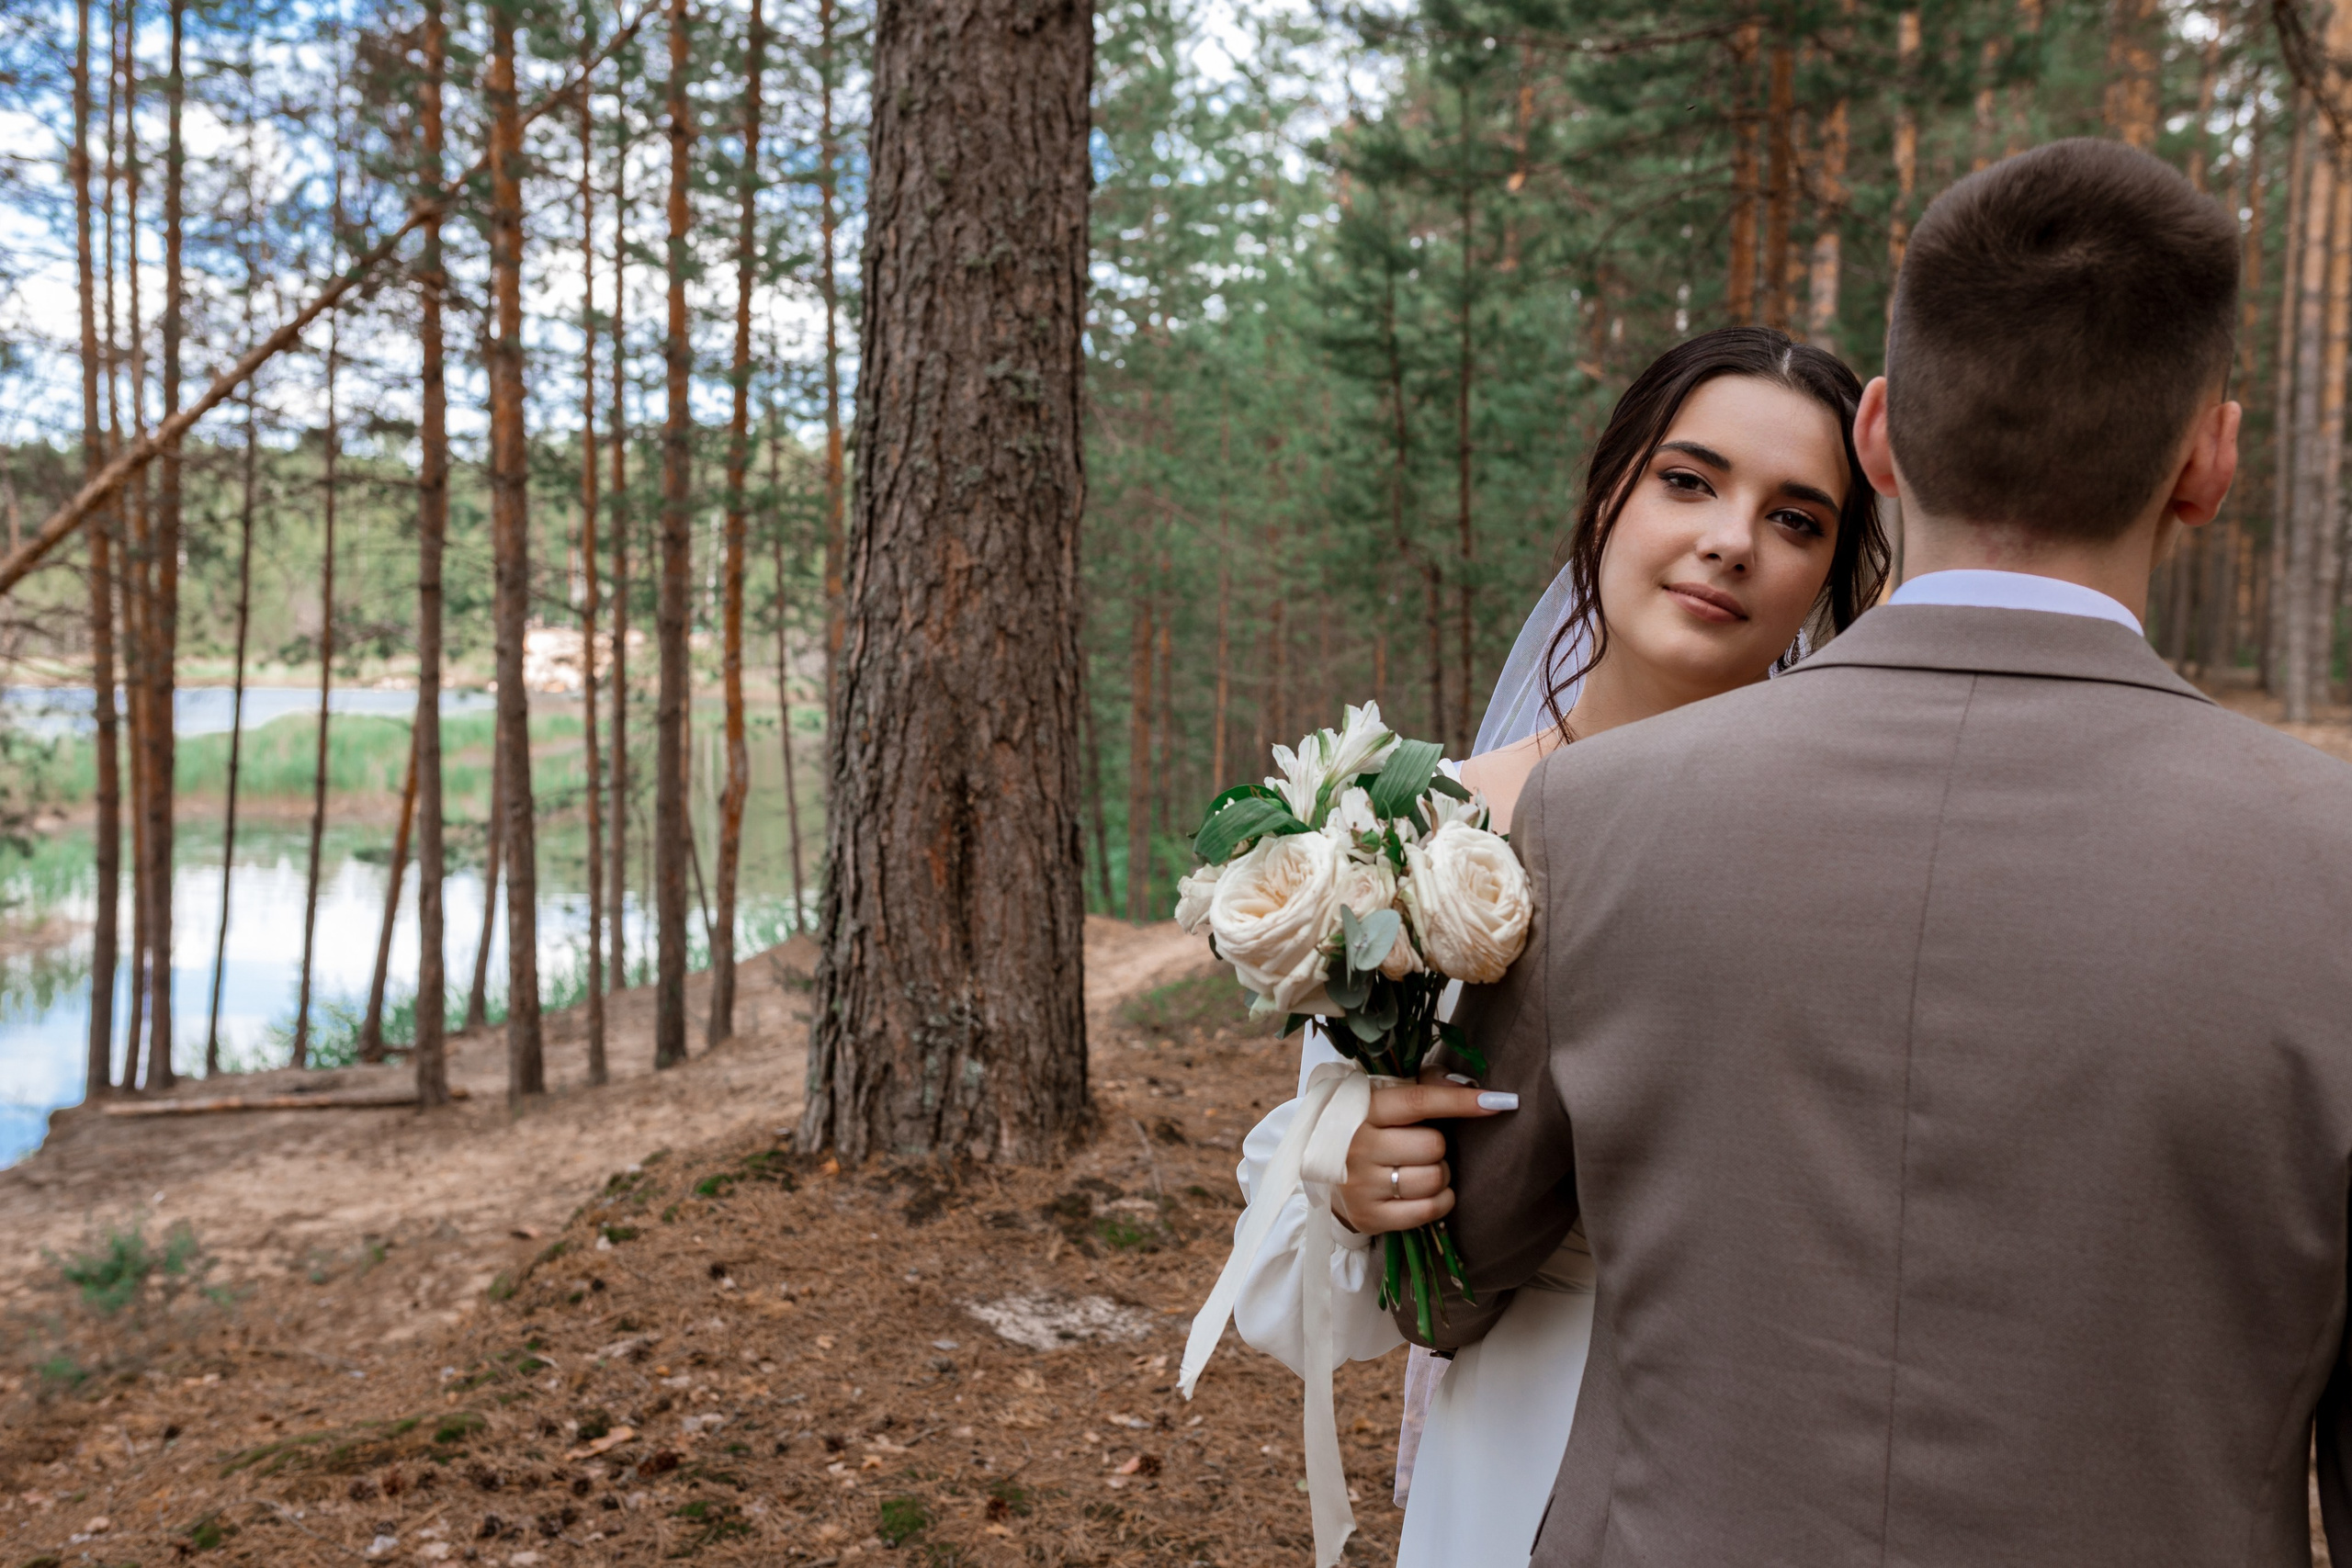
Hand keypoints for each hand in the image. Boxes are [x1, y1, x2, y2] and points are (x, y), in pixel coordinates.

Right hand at [1330, 1078, 1517, 1235]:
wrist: (1325, 1172)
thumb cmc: (1370, 1127)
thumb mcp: (1387, 1096)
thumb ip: (1427, 1084)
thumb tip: (1469, 1086)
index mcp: (1362, 1109)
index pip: (1418, 1101)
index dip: (1459, 1101)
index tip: (1496, 1102)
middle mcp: (1357, 1146)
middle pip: (1432, 1145)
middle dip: (1438, 1147)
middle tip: (1423, 1147)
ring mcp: (1361, 1185)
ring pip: (1433, 1179)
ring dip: (1440, 1175)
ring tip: (1421, 1169)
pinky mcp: (1369, 1216)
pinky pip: (1428, 1210)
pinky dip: (1439, 1201)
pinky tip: (1426, 1193)